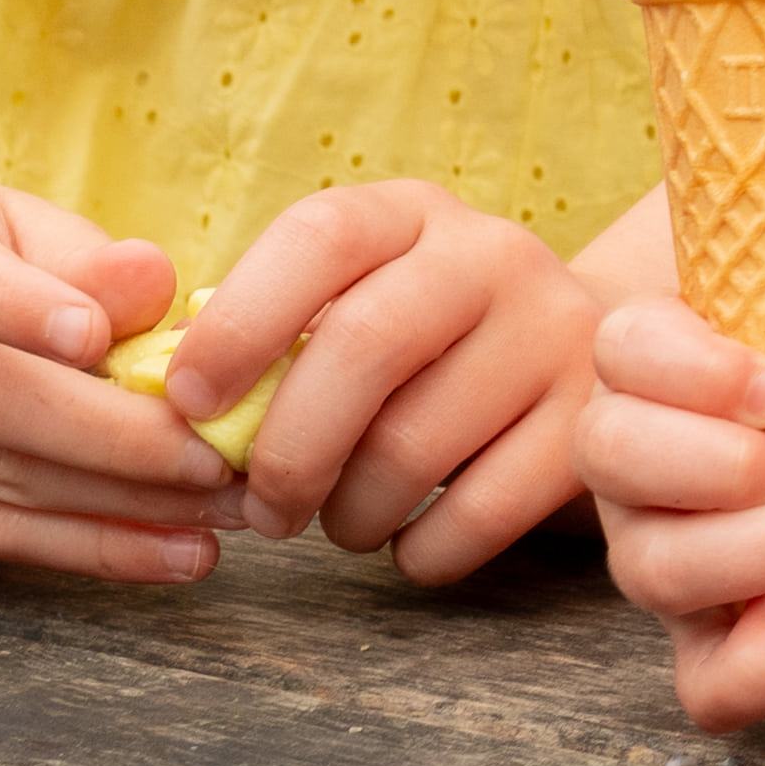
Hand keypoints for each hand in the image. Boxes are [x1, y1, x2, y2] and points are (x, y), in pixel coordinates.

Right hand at [0, 161, 222, 580]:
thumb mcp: (28, 230)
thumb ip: (89, 261)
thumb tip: (155, 284)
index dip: (12, 304)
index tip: (96, 337)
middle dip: (116, 438)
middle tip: (221, 459)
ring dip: (121, 507)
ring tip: (221, 512)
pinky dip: (86, 548)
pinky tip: (169, 551)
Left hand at [165, 182, 597, 582]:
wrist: (593, 362)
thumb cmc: (428, 347)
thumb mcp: (360, 302)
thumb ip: (275, 334)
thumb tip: (172, 405)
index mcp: (413, 213)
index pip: (320, 237)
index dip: (240, 321)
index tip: (188, 405)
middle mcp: (495, 256)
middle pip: (365, 346)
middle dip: (288, 449)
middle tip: (263, 511)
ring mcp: (557, 334)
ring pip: (416, 443)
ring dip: (349, 513)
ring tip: (340, 525)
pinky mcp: (591, 421)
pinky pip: (483, 510)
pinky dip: (423, 552)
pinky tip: (409, 546)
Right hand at [576, 296, 764, 727]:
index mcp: (671, 358)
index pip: (623, 344)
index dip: (691, 369)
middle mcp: (644, 456)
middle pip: (607, 455)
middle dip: (718, 465)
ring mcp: (669, 550)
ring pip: (651, 568)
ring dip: (761, 551)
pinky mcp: (722, 636)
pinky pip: (701, 680)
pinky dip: (745, 672)